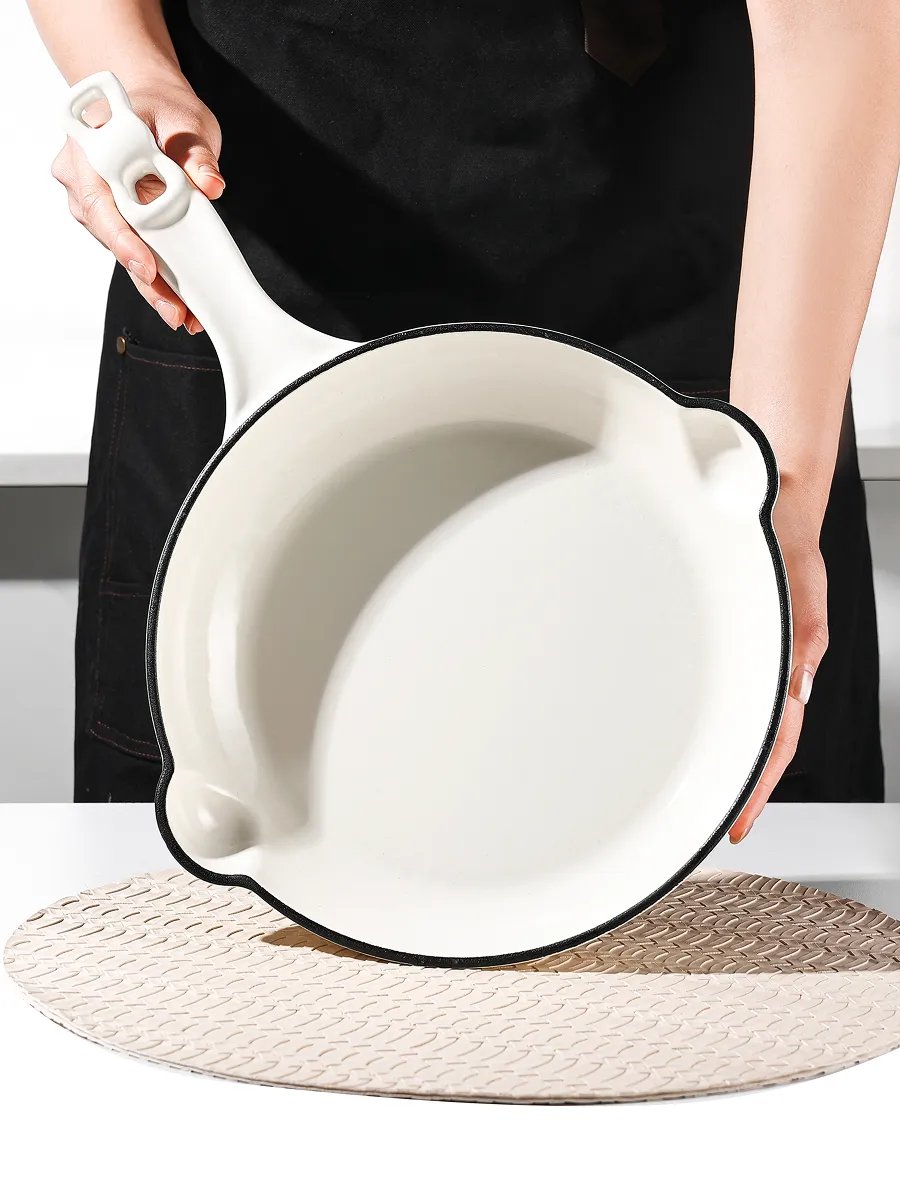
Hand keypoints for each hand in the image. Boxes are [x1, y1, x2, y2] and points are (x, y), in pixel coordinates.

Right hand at [52, 73, 223, 333]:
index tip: (146, 265)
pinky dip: (155, 277)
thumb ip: (196, 153)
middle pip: (110, 237)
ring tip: (182, 314)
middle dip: (144, 278)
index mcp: (91, 147)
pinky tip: (178, 301)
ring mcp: (95, 202)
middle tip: (175, 310)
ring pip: (120, 251)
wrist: (150, 106)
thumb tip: (211, 184)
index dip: (121, 238)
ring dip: (152, 285)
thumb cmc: (161, 109)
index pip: (99, 201)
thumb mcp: (185, 122)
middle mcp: (83, 177)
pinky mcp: (113, 220)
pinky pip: (131, 250)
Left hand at [729, 482, 828, 841]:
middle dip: (743, 789)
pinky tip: (707, 739)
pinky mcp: (743, 646)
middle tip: (717, 824)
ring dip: (733, 763)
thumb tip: (801, 683)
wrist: (772, 508)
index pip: (776, 743)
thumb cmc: (786, 544)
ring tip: (711, 796)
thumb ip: (805, 632)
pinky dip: (723, 728)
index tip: (738, 822)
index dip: (757, 787)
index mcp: (792, 664)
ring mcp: (760, 661)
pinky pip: (736, 698)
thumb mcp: (800, 583)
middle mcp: (777, 669)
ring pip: (749, 726)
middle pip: (763, 746)